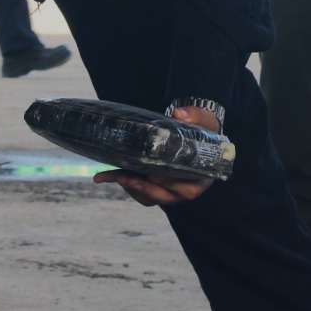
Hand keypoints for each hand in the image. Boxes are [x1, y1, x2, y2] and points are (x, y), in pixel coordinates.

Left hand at [94, 106, 219, 205]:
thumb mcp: (203, 119)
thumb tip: (178, 113)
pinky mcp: (153, 185)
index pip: (190, 189)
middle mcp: (186, 185)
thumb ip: (194, 115)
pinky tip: (107, 176)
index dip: (172, 186)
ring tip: (119, 176)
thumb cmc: (200, 128)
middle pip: (168, 197)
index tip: (155, 174)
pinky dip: (124, 184)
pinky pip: (139, 192)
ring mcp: (169, 188)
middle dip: (148, 190)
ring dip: (134, 189)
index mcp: (201, 174)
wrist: (191, 129)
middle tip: (131, 179)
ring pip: (151, 197)